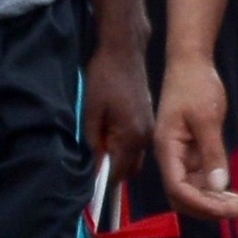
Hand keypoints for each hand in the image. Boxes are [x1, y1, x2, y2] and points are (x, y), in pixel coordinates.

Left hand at [82, 38, 154, 209]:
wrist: (125, 51)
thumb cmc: (104, 79)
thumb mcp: (91, 112)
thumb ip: (93, 143)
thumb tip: (94, 168)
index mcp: (132, 137)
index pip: (117, 173)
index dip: (102, 182)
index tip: (88, 186)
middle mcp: (146, 137)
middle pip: (129, 170)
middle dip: (111, 172)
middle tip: (91, 162)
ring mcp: (149, 129)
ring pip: (133, 157)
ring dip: (117, 158)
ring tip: (98, 146)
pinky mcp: (148, 120)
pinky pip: (136, 144)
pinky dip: (123, 146)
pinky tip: (109, 133)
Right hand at [157, 63, 237, 222]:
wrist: (191, 64)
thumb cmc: (196, 85)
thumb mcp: (207, 118)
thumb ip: (212, 152)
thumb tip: (218, 186)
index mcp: (167, 149)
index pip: (178, 189)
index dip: (201, 204)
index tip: (228, 210)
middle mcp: (171, 157)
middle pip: (184, 197)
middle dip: (211, 208)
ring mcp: (181, 156)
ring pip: (194, 191)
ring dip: (216, 202)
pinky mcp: (192, 152)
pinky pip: (202, 179)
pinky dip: (217, 190)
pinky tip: (235, 195)